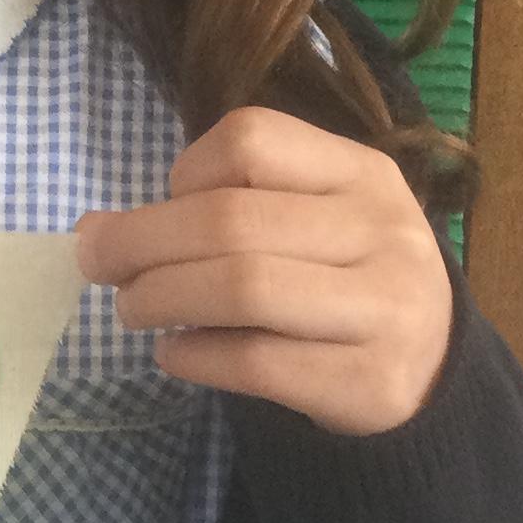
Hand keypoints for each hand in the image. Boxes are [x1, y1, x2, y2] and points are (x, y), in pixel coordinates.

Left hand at [74, 106, 452, 436]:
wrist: (430, 374)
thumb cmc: (344, 281)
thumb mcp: (310, 222)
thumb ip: (216, 208)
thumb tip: (92, 231)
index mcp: (363, 172)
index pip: (252, 141)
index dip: (186, 173)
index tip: (165, 207)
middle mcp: (383, 231)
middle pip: (231, 220)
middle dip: (141, 244)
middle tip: (100, 266)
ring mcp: (385, 308)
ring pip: (243, 288)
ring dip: (162, 298)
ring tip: (134, 310)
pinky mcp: (368, 382)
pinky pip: (255, 362)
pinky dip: (194, 357)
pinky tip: (174, 354)